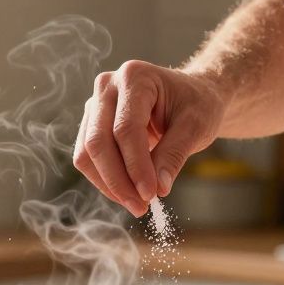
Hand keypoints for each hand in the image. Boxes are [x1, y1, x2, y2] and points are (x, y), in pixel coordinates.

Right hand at [75, 60, 224, 215]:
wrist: (192, 97)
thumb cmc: (197, 105)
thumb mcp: (196, 127)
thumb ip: (174, 155)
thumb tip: (157, 189)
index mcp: (135, 77)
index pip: (126, 128)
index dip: (136, 166)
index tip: (151, 194)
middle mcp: (107, 87)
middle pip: (98, 141)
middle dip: (118, 180)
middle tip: (141, 207)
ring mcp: (95, 105)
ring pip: (86, 153)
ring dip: (108, 184)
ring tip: (137, 204)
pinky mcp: (92, 124)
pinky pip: (88, 158)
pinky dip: (105, 181)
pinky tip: (128, 193)